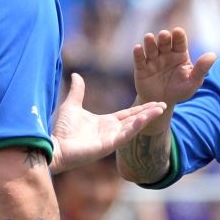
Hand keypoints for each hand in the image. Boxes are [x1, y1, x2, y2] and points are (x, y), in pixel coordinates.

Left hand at [50, 73, 165, 172]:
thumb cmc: (62, 130)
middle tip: (165, 104)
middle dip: (150, 112)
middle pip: (136, 119)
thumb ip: (78, 91)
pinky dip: (135, 127)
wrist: (54, 145)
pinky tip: (144, 118)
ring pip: (134, 126)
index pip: (128, 113)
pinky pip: (125, 135)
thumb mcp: (72, 105)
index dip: (142, 108)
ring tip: (161, 109)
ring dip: (147, 118)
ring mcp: (111, 139)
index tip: (155, 101)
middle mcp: (111, 131)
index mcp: (106, 122)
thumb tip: (76, 74)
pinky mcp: (108, 145)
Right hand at [132, 28, 216, 124]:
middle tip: (164, 35)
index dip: (178, 36)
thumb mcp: (193, 82)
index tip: (177, 31)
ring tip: (148, 37)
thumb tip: (212, 55)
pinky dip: (138, 54)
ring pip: (151, 49)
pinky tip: (137, 48)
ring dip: (149, 43)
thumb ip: (201, 69)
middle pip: (164, 43)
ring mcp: (153, 60)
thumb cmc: (180, 90)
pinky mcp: (142, 69)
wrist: (163, 102)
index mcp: (179, 54)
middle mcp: (165, 54)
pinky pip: (140, 60)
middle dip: (163, 38)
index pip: (179, 42)